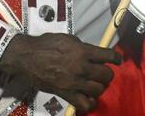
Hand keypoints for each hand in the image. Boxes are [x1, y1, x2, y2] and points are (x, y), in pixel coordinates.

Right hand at [0, 33, 120, 112]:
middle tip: (101, 72)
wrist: (27, 57)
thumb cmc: (46, 44)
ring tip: (94, 84)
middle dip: (106, 73)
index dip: (116, 58)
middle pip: (106, 75)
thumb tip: (93, 54)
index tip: (117, 60)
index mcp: (82, 51)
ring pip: (98, 89)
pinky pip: (85, 104)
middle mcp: (81, 67)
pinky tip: (87, 97)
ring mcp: (74, 82)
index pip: (108, 56)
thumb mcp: (68, 39)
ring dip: (98, 87)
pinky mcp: (66, 94)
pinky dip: (89, 102)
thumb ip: (83, 48)